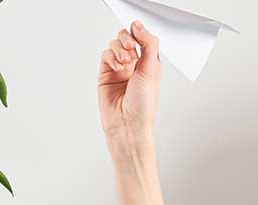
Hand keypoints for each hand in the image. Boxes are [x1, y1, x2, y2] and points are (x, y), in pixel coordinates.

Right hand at [97, 20, 160, 143]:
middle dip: (127, 38)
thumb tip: (139, 26)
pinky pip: (105, 56)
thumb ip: (148, 45)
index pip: (142, 38)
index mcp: (149, 63)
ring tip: (125, 62)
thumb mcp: (152, 70)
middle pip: (126, 38)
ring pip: (114, 45)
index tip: (136, 29)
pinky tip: (117, 67)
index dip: (139, 32)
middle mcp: (134, 65)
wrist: (127, 124)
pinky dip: (110, 57)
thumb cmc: (143, 105)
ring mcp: (118, 69)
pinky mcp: (105, 75)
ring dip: (119, 49)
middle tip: (130, 46)